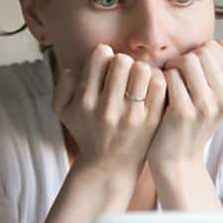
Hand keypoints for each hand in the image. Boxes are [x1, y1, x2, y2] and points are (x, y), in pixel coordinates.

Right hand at [52, 44, 166, 180]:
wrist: (109, 167)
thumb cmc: (87, 132)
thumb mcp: (63, 111)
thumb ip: (63, 85)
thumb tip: (75, 68)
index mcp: (85, 100)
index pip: (100, 54)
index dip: (105, 55)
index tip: (106, 67)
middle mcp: (107, 108)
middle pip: (123, 60)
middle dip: (123, 62)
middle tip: (123, 74)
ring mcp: (131, 115)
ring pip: (142, 69)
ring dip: (140, 71)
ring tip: (136, 81)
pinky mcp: (151, 121)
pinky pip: (159, 85)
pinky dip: (156, 81)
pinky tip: (149, 89)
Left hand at [146, 38, 222, 169]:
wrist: (178, 158)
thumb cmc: (191, 122)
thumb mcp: (212, 97)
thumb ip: (218, 70)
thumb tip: (221, 43)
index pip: (215, 49)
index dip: (196, 54)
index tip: (187, 72)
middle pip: (202, 52)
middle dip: (183, 59)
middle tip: (174, 76)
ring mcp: (207, 106)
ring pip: (187, 61)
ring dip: (172, 67)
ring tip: (168, 83)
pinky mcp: (184, 112)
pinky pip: (170, 76)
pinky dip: (161, 79)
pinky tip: (160, 93)